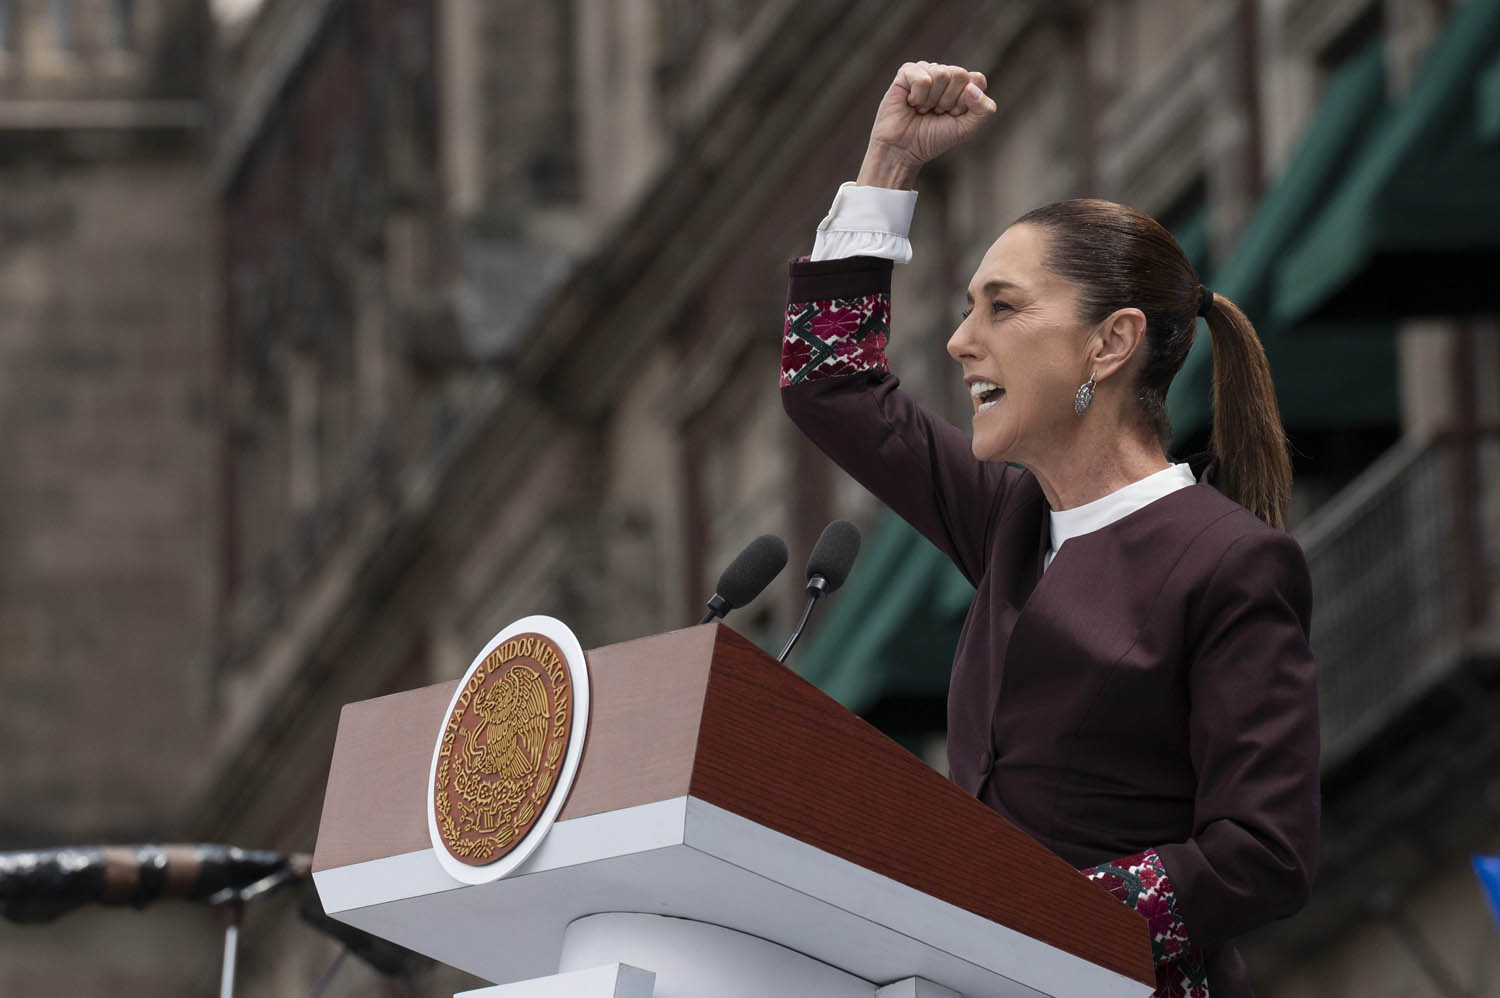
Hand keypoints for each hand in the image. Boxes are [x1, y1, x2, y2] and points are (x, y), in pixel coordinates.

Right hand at [857, 62, 996, 188]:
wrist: (904, 150)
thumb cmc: (934, 139)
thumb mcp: (967, 129)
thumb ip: (984, 110)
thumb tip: (973, 87)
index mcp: (962, 84)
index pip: (977, 80)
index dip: (966, 102)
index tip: (954, 115)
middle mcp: (945, 74)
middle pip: (959, 74)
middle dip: (948, 100)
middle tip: (936, 112)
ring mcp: (925, 71)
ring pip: (941, 75)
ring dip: (931, 100)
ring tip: (922, 109)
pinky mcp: (906, 73)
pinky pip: (922, 78)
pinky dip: (918, 96)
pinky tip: (911, 103)